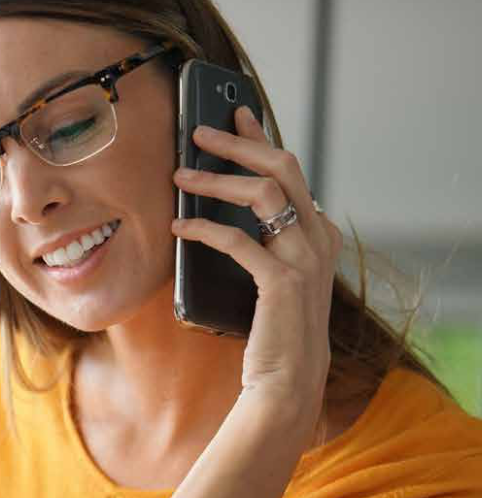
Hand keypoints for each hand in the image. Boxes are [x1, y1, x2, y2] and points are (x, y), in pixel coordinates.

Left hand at [171, 106, 343, 419]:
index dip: (262, 139)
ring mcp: (304, 259)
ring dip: (216, 180)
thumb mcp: (271, 280)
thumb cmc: (272, 333)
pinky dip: (204, 228)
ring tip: (179, 177)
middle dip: (239, 144)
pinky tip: (179, 226)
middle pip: (283, 168)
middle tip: (199, 132)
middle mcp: (319, 240)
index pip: (291, 171)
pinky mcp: (281, 281)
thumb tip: (221, 213)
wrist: (286, 383)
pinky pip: (237, 239)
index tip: (237, 114)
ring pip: (262, 194)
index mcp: (319, 235)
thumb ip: (262, 245)